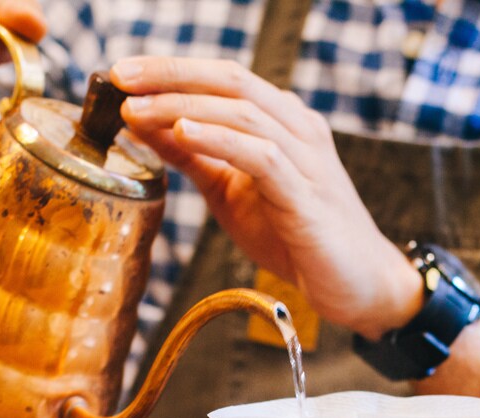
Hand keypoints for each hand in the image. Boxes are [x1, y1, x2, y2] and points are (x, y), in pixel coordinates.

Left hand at [113, 57, 421, 334]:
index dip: (172, 70)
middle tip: (122, 77)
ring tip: (138, 110)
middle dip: (172, 74)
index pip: (224, 79)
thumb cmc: (298, 238)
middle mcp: (298, 130)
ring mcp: (306, 160)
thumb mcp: (232, 192)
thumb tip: (145, 128)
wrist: (357, 284)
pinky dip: (220, 140)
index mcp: (281, 123)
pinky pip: (261, 156)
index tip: (122, 74)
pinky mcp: (307, 197)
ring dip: (184, 106)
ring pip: (243, 112)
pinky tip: (184, 134)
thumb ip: (195, 158)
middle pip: (232, 81)